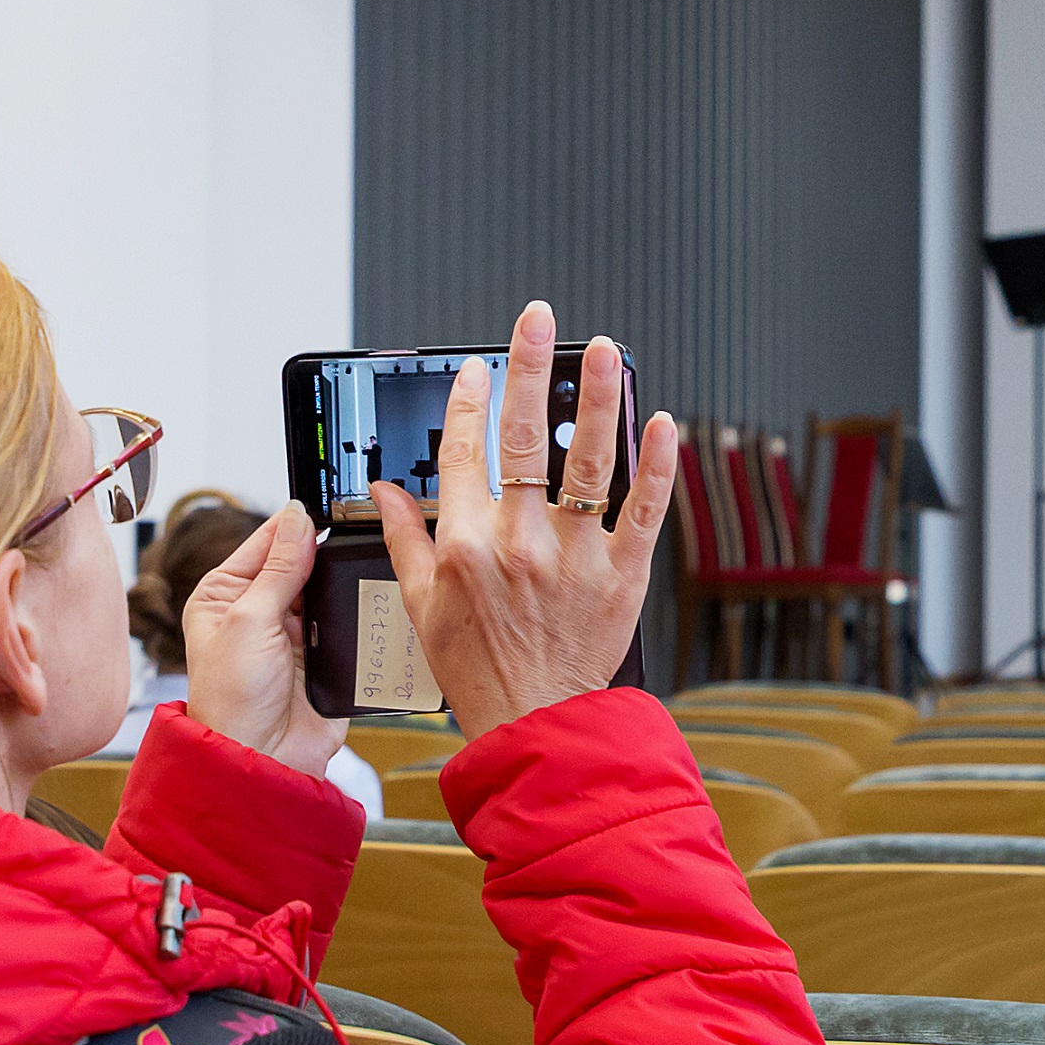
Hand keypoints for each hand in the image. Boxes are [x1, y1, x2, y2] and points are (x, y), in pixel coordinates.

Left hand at [178, 505, 345, 779]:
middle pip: (300, 563)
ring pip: (327, 592)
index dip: (294, 525)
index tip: (328, 507)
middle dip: (323, 556)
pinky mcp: (322, 657)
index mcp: (224, 594)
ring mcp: (292, 634)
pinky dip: (358, 616)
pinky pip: (347, 624)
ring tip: (362, 573)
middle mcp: (257, 610)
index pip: (264, 542)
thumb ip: (279, 568)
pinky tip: (370, 605)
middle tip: (354, 538)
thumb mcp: (249, 619)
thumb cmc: (232, 699)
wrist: (264, 758)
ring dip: (341, 588)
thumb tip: (297, 518)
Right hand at [373, 303, 678, 734]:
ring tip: (605, 351)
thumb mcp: (423, 605)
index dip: (466, 402)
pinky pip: (644, 511)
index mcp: (466, 547)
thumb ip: (404, 539)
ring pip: (587, 462)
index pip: (463, 453)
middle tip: (537, 320)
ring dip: (597, 400)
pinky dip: (656, 466)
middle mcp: (520, 544)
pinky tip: (661, 425)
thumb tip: (383, 493)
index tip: (474, 368)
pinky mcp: (623, 575)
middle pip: (523, 439)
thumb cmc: (479, 669)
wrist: (536, 724)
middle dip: (527, 371)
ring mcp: (576, 556)